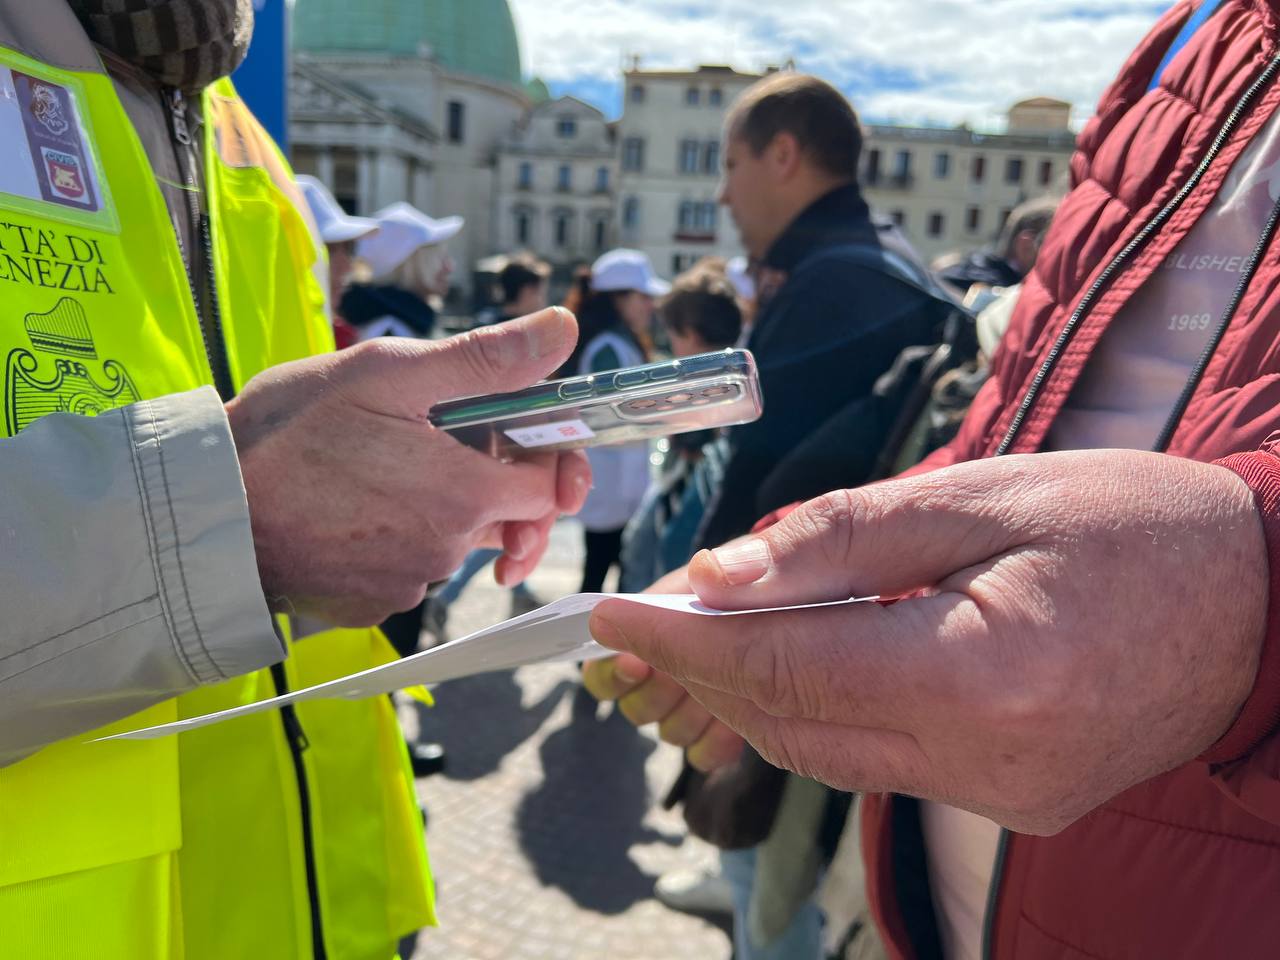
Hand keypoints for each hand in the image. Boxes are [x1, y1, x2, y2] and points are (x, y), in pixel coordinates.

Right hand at [227, 307, 590, 625]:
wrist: (205, 513)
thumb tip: (561, 329)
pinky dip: (394, 537)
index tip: (512, 430)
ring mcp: (408, 583)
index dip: (540, 454)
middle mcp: (447, 550)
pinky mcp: (371, 603)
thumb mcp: (386, 373)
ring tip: (377, 465)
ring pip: (452, 539)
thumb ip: (483, 359)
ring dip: (435, 504)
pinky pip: (407, 567)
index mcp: (465, 494)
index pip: (549, 486)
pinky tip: (353, 505)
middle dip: (483, 476)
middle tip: (431, 438)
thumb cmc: (288, 436)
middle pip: (504, 515)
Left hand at [589, 450, 1267, 833]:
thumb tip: (719, 575)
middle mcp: (990, 761)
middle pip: (791, 723)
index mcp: (987, 674)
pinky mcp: (1011, 800)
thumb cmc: (1130, 522)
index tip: (612, 614)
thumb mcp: (979, 495)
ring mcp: (1003, 795)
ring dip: (759, 690)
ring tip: (718, 623)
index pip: (785, 668)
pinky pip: (879, 760)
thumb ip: (839, 541)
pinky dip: (825, 708)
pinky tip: (811, 652)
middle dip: (706, 667)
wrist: (1257, 602)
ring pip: (826, 751)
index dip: (684, 641)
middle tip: (651, 611)